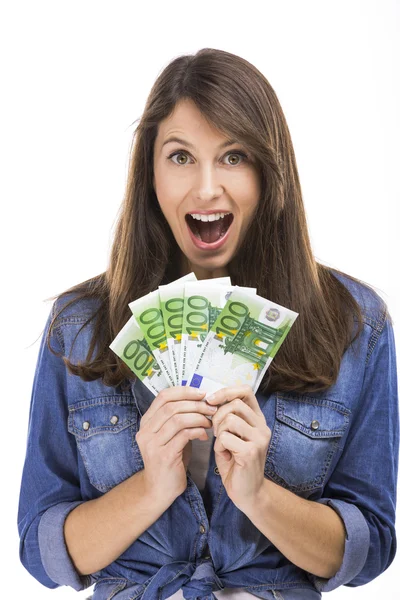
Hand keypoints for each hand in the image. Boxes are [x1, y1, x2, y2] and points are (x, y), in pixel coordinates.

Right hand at [135, 386, 215, 501]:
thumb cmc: (170, 459)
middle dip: (195, 404)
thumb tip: (200, 399)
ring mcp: (152, 444)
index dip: (184, 391)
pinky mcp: (164, 456)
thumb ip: (179, 418)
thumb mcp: (171, 435)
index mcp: (146, 422)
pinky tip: (205, 435)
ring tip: (210, 422)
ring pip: (178, 419)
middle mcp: (146, 431)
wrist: (160, 489)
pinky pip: (183, 435)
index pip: (163, 396)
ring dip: (198, 417)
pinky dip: (197, 431)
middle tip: (211, 408)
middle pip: (172, 406)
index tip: (202, 393)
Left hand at [207, 385, 270, 509]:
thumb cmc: (235, 463)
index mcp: (257, 419)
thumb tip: (210, 400)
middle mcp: (262, 426)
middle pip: (235, 403)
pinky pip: (226, 437)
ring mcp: (259, 439)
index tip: (210, 400)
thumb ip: (226, 417)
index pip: (245, 391)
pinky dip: (219, 445)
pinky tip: (224, 454)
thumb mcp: (231, 435)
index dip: (226, 391)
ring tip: (221, 443)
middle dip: (217, 415)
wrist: (248, 493)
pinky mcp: (251, 452)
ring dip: (218, 431)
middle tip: (215, 431)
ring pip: (230, 419)